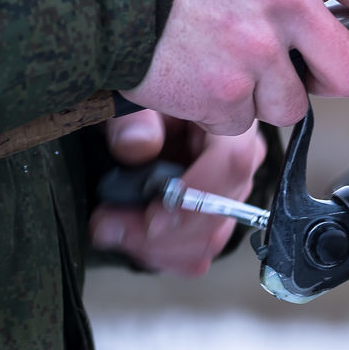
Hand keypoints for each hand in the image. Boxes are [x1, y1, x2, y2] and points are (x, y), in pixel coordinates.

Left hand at [89, 110, 267, 275]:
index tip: (151, 220)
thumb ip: (132, 117)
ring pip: (210, 239)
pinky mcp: (215, 216)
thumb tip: (138, 146)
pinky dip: (163, 255)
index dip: (194, 198)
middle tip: (107, 225)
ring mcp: (231, 192)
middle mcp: (241, 159)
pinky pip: (200, 252)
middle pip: (221, 212)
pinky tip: (131, 240)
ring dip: (156, 247)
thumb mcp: (128, 94)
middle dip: (162, 233)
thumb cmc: (139, 96)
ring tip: (110, 228)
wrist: (136, 113)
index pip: (232, 163)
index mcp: (231, 121)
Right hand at [122, 0, 348, 134]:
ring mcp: (257, 50)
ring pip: (292, 106)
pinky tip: (194, 71)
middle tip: (296, 69)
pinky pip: (241, 122)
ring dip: (261, 95)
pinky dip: (218, 108)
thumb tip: (344, 15)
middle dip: (329, 81)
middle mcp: (287, 0)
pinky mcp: (224, 93)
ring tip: (219, 55)